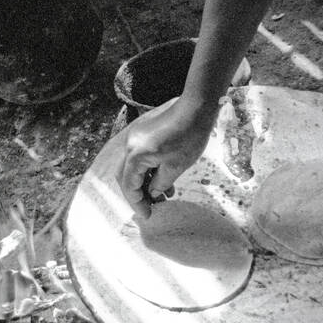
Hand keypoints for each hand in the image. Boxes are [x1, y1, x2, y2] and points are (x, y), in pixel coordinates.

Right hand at [117, 97, 214, 219]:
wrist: (197, 107)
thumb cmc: (189, 136)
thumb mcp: (176, 167)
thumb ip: (160, 184)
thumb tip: (152, 194)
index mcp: (136, 155)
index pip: (129, 186)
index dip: (137, 203)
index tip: (148, 215)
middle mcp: (130, 145)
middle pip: (126, 176)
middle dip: (138, 194)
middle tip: (151, 207)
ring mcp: (135, 136)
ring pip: (133, 166)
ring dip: (145, 182)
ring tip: (164, 194)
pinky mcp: (143, 131)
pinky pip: (140, 155)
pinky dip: (148, 169)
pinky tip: (164, 177)